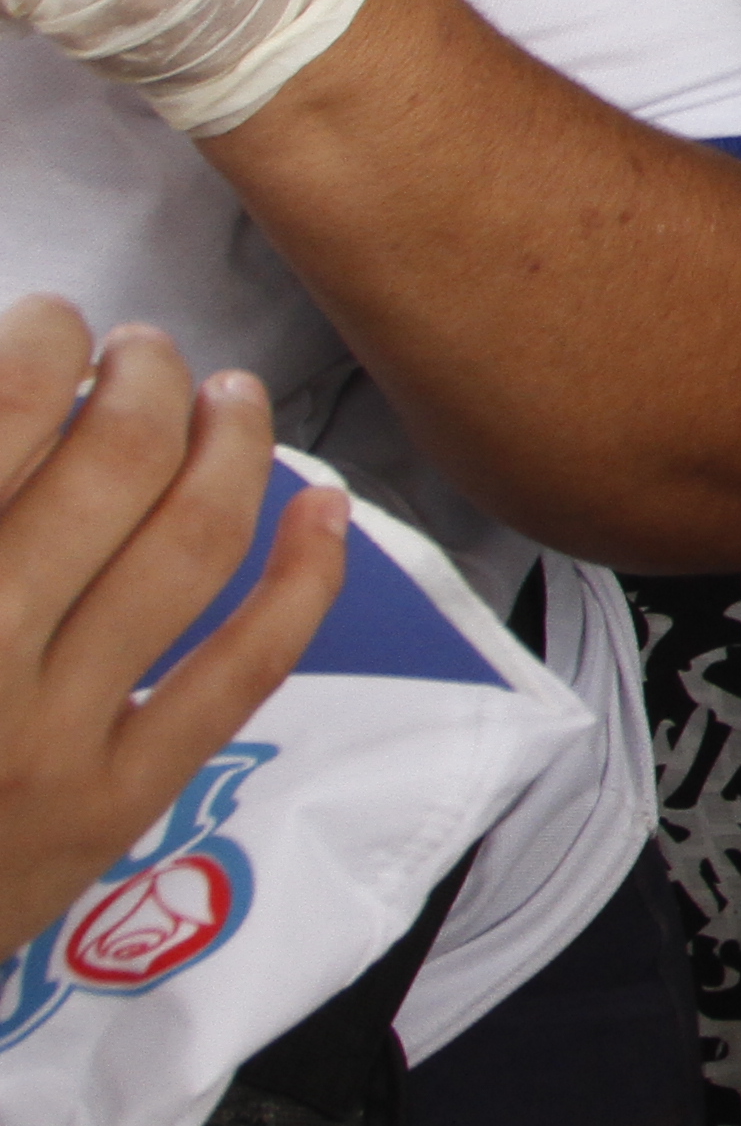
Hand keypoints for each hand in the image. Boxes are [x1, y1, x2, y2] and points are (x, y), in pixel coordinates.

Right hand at [0, 305, 339, 956]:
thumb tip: (11, 387)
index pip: (0, 413)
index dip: (39, 339)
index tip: (49, 321)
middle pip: (111, 459)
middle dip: (144, 376)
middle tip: (142, 351)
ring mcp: (49, 733)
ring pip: (189, 544)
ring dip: (229, 444)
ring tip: (227, 396)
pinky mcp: (110, 804)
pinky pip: (241, 671)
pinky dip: (302, 576)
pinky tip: (323, 504)